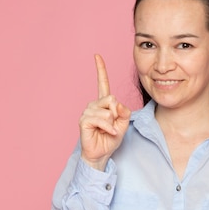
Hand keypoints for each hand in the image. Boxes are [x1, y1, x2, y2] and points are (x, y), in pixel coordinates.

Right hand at [79, 54, 130, 169]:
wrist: (102, 154)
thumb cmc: (111, 138)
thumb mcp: (124, 123)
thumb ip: (124, 111)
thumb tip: (116, 104)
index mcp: (103, 103)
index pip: (102, 83)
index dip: (100, 70)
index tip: (97, 56)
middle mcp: (94, 105)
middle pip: (111, 98)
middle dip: (117, 113)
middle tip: (113, 125)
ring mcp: (87, 112)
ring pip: (107, 110)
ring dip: (112, 122)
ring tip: (108, 130)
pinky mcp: (84, 120)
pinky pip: (100, 118)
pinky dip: (108, 127)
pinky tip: (107, 132)